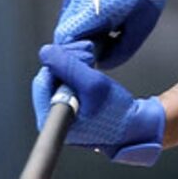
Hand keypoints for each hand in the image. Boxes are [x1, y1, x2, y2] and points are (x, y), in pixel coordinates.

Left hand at [35, 45, 164, 164]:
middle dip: (68, 63)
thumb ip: (69, 66)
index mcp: (54, 119)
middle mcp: (53, 118)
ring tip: (91, 65)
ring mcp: (61, 112)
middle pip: (48, 77)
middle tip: (88, 61)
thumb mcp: (94, 84)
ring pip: (56, 77)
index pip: (43, 81)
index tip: (81, 62)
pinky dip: (76, 71)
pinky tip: (88, 72)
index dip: (61, 64)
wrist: (134, 126)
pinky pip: (65, 81)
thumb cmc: (118, 113)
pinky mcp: (70, 106)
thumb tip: (46, 52)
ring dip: (73, 65)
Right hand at [51, 0, 177, 68]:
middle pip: (64, 36)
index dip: (75, 58)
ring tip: (106, 36)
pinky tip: (103, 23)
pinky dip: (82, 23)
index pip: (67, 43)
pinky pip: (72, 12)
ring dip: (81, 36)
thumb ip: (121, 51)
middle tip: (100, 54)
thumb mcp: (141, 26)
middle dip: (78, 49)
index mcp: (92, 9)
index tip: (90, 65)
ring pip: (67, 24)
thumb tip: (102, 64)